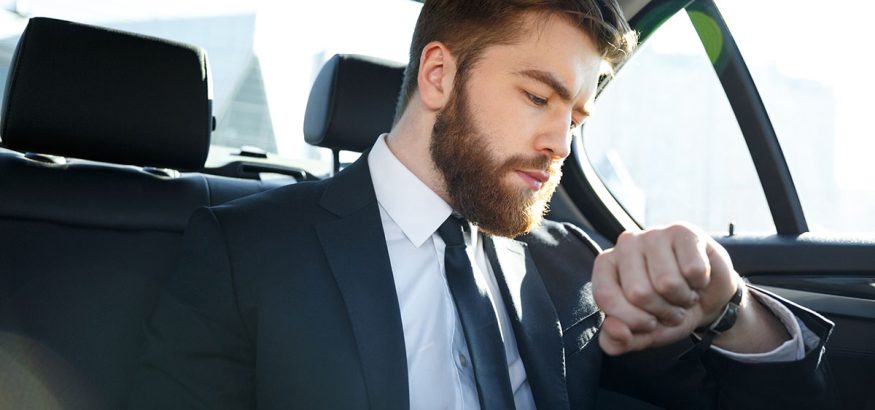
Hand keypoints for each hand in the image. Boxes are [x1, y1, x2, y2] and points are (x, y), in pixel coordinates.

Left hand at [592, 223, 739, 354]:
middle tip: (670, 306)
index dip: (633, 320)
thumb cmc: (666, 311)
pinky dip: (699, 284)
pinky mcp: (683, 231)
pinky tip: (697, 278)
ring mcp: (653, 234)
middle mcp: (625, 244)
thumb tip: (614, 329)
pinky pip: (693, 270)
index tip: (649, 322)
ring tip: (683, 293)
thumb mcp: (640, 334)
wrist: (707, 297)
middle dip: (662, 311)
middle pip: (638, 292)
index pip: (605, 297)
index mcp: (605, 266)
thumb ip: (617, 341)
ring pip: (667, 282)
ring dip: (682, 299)